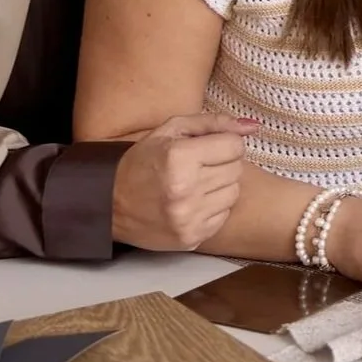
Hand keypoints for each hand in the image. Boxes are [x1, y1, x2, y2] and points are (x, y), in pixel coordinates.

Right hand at [110, 112, 254, 250]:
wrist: (108, 204)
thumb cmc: (142, 161)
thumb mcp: (171, 130)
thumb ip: (214, 123)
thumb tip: (253, 126)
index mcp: (179, 158)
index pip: (235, 146)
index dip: (224, 144)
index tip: (208, 148)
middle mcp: (185, 190)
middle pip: (236, 169)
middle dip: (222, 164)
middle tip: (199, 166)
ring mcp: (188, 218)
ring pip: (233, 193)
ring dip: (220, 186)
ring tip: (195, 184)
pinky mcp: (190, 238)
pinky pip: (223, 216)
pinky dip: (213, 208)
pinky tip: (192, 203)